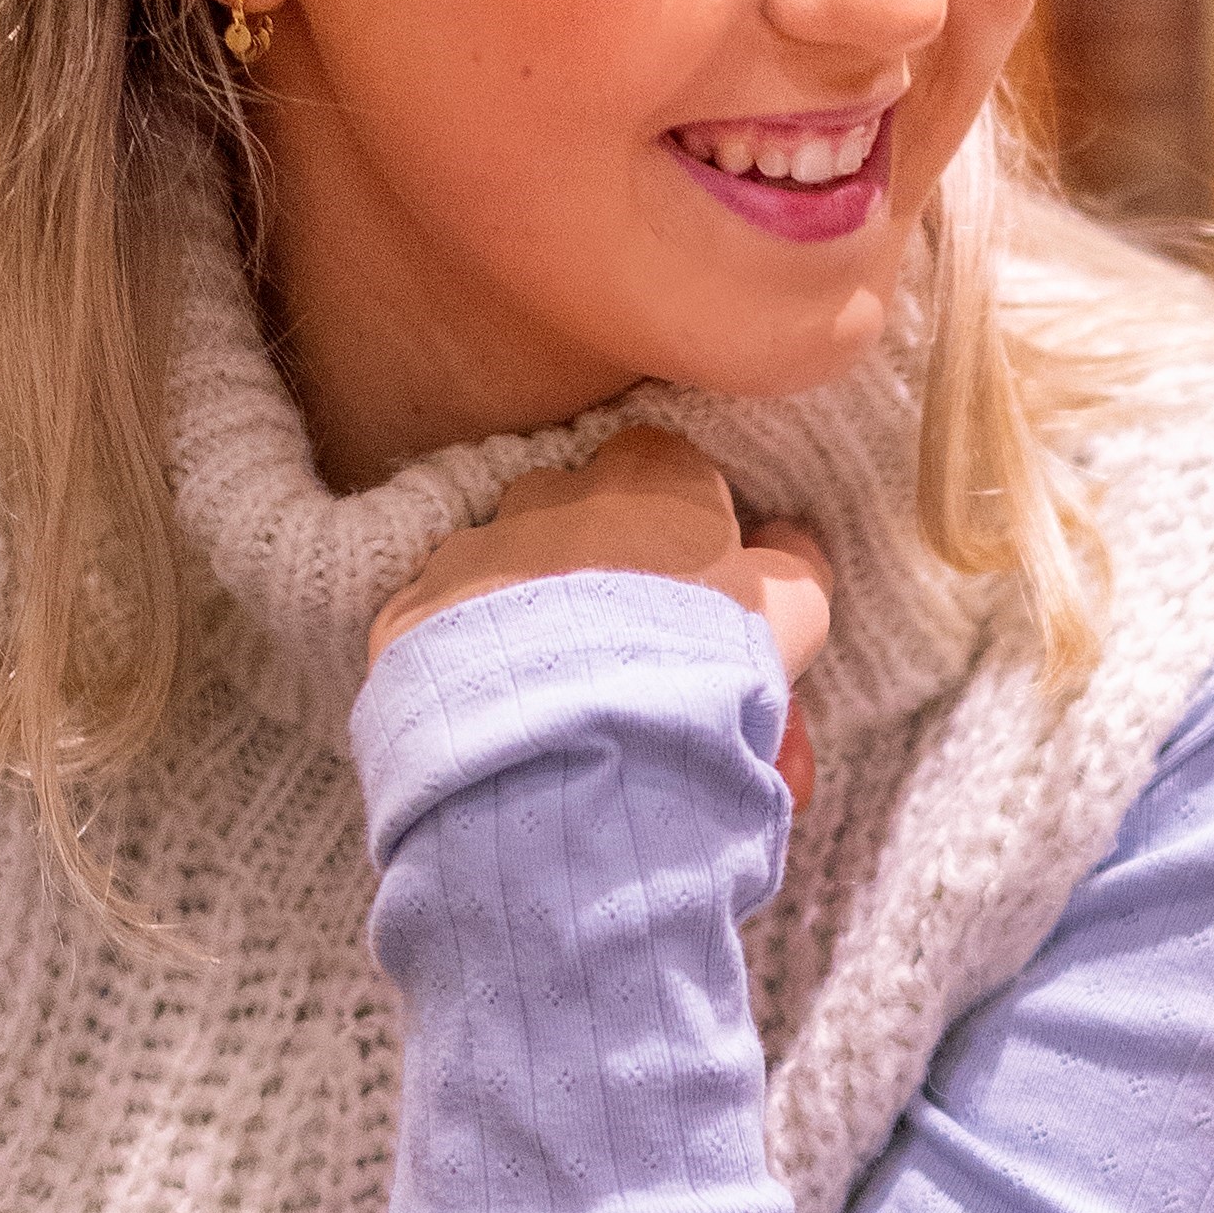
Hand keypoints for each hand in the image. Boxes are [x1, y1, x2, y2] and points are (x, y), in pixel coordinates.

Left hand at [368, 425, 832, 801]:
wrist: (578, 744)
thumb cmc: (703, 666)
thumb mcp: (793, 616)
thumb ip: (799, 564)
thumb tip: (793, 535)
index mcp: (653, 475)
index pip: (671, 468)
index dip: (687, 528)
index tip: (697, 590)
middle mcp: (554, 489)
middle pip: (585, 509)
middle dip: (603, 563)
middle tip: (632, 648)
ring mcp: (477, 545)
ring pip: (511, 563)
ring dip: (534, 607)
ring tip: (560, 688)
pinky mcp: (414, 608)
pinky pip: (447, 618)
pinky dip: (473, 653)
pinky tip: (501, 709)